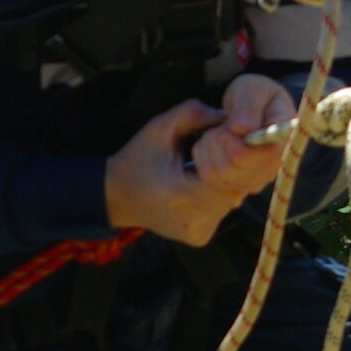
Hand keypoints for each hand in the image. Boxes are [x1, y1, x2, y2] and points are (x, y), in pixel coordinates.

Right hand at [103, 80, 292, 247]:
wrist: (116, 196)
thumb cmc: (137, 160)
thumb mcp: (159, 128)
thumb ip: (194, 114)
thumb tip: (229, 116)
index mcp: (181, 194)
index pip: (229, 175)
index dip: (230, 155)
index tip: (220, 142)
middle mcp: (193, 219)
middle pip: (234, 189)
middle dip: (232, 168)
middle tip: (217, 153)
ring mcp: (198, 231)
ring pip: (231, 200)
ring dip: (226, 182)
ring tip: (204, 169)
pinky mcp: (199, 236)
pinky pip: (221, 211)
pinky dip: (217, 197)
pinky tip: (201, 187)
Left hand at [193, 74, 295, 189]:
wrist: (250, 108)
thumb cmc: (254, 95)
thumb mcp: (252, 88)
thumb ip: (248, 105)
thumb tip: (241, 128)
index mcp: (283, 141)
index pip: (261, 158)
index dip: (237, 143)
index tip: (229, 124)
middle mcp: (272, 168)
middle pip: (233, 170)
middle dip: (218, 143)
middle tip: (221, 125)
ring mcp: (255, 180)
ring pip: (219, 176)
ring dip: (209, 149)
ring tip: (217, 132)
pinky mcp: (238, 186)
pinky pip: (210, 179)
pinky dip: (203, 158)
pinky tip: (211, 144)